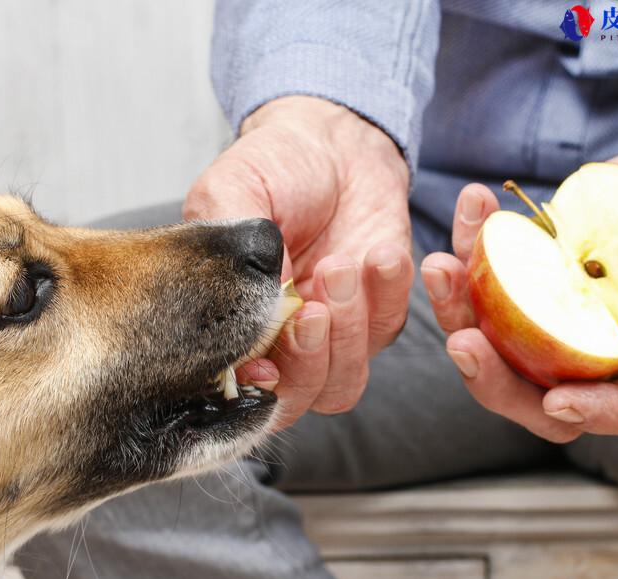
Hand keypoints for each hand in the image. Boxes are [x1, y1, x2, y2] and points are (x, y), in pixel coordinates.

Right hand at [184, 96, 412, 428]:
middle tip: (313, 307)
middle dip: (307, 359)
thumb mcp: (230, 193)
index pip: (238, 388)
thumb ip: (230, 253)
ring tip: (342, 264)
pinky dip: (388, 296)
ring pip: (343, 382)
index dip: (253, 391)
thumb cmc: (272, 166)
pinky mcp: (379, 314)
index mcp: (231, 324)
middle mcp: (280, 343)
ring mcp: (332, 336)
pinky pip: (388, 330)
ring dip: (348, 332)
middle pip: (296, 398)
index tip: (265, 366)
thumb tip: (253, 312)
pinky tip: (381, 253)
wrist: (333, 141)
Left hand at [421, 119, 617, 441]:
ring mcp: (564, 324)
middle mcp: (611, 346)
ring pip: (501, 352)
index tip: (558, 402)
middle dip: (497, 381)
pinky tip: (470, 210)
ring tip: (442, 268)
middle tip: (462, 340)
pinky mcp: (531, 292)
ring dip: (460, 315)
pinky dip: (468, 260)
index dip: (603, 415)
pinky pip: (487, 295)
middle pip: (548, 400)